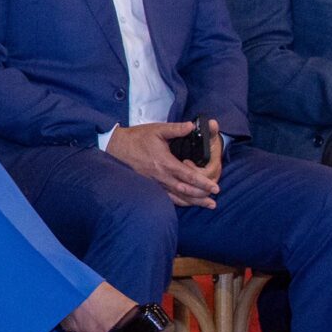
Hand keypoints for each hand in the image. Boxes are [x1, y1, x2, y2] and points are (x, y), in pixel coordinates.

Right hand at [106, 120, 220, 207]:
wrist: (116, 147)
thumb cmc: (137, 138)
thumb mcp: (157, 130)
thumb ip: (175, 129)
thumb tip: (192, 126)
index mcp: (165, 163)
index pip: (188, 176)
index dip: (203, 183)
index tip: (215, 187)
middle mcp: (161, 176)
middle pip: (185, 190)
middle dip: (201, 196)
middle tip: (214, 201)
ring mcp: (154, 183)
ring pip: (176, 197)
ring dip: (192, 202)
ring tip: (206, 205)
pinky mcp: (149, 185)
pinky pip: (166, 197)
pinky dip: (179, 202)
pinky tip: (187, 203)